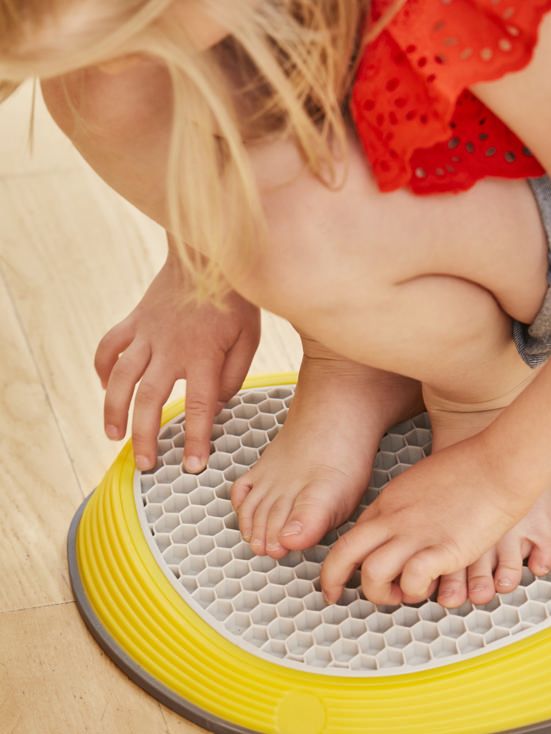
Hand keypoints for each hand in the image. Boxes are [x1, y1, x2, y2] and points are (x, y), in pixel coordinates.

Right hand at [95, 245, 259, 471]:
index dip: (195, 440)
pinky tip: (106, 389)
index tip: (193, 466)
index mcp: (203, 356)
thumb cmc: (235, 300)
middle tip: (146, 465)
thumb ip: (232, 376)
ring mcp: (147, 334)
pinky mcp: (134, 320)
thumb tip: (215, 405)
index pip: (199, 408)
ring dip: (114, 411)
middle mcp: (170, 348)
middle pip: (150, 401)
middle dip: (145, 437)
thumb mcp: (249, 339)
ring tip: (113, 437)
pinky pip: (110, 347)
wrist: (208, 252)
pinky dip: (104, 369)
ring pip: (122, 379)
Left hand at [320, 436, 533, 605]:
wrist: (501, 462)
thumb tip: (403, 526)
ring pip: (371, 574)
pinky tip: (427, 587)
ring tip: (397, 595)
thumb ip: (407, 505)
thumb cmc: (472, 468)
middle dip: (332, 579)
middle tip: (336, 595)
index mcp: (388, 502)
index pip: (350, 536)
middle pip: (343, 554)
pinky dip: (414, 591)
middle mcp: (394, 519)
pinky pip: (411, 581)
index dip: (339, 561)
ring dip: (378, 593)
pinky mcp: (443, 550)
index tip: (341, 577)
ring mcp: (416, 535)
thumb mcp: (422, 481)